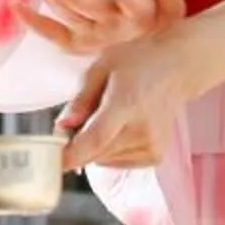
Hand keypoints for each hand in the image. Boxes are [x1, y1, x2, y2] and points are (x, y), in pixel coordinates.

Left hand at [56, 27, 204, 173]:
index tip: (49, 161)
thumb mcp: (100, 68)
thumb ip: (80, 100)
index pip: (95, 139)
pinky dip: (109, 149)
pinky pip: (116, 162)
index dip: (69, 155)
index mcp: (126, 104)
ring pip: (103, 160)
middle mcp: (142, 130)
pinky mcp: (155, 156)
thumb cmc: (136, 62)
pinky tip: (120, 127)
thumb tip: (62, 127)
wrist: (176, 68)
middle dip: (76, 142)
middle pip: (94, 153)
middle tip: (80, 117)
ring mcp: (152, 146)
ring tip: (107, 116)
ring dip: (94, 145)